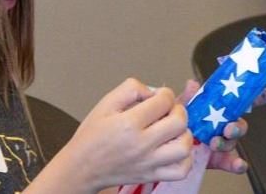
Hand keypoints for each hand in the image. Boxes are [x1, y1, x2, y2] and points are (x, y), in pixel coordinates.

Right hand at [52, 78, 193, 190]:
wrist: (81, 167)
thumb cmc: (91, 137)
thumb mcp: (105, 103)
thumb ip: (130, 89)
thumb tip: (153, 91)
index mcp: (128, 124)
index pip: (163, 101)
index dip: (164, 93)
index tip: (159, 96)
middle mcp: (141, 145)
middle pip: (179, 123)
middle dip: (178, 111)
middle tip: (168, 111)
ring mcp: (148, 163)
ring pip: (184, 147)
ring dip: (184, 134)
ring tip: (172, 130)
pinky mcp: (151, 176)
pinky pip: (181, 170)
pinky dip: (184, 159)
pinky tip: (173, 149)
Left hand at [177, 79, 265, 173]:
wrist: (167, 145)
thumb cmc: (178, 121)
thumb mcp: (181, 106)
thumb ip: (189, 97)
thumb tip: (193, 85)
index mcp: (220, 109)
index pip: (241, 101)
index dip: (257, 97)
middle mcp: (225, 125)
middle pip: (240, 125)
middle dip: (238, 126)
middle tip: (228, 128)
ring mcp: (223, 142)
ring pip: (234, 142)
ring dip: (227, 142)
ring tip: (215, 143)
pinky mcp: (219, 159)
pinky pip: (232, 163)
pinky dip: (237, 165)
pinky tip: (238, 165)